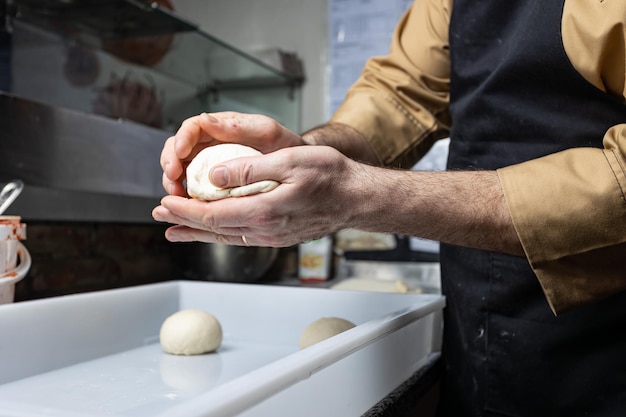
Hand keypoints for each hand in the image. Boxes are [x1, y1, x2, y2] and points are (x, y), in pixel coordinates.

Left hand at [152, 145, 362, 246]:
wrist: (356, 198)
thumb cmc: (330, 176)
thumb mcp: (290, 161)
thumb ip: (250, 170)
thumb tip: (215, 175)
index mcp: (265, 211)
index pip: (213, 214)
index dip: (185, 209)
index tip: (164, 201)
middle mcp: (265, 230)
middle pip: (214, 229)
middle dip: (183, 221)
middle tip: (159, 214)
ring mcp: (272, 237)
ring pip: (226, 236)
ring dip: (198, 231)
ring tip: (174, 230)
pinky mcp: (279, 236)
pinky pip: (241, 237)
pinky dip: (220, 235)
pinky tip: (213, 232)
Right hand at [160, 112, 305, 196]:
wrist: (302, 170)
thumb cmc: (287, 146)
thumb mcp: (267, 133)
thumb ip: (237, 127)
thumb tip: (205, 120)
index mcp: (222, 129)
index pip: (190, 129)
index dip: (180, 142)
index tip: (178, 156)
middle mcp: (212, 147)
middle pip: (178, 153)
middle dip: (171, 167)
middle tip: (173, 180)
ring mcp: (212, 168)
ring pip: (183, 176)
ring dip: (175, 188)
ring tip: (178, 200)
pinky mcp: (216, 189)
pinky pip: (197, 195)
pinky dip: (188, 206)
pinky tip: (183, 219)